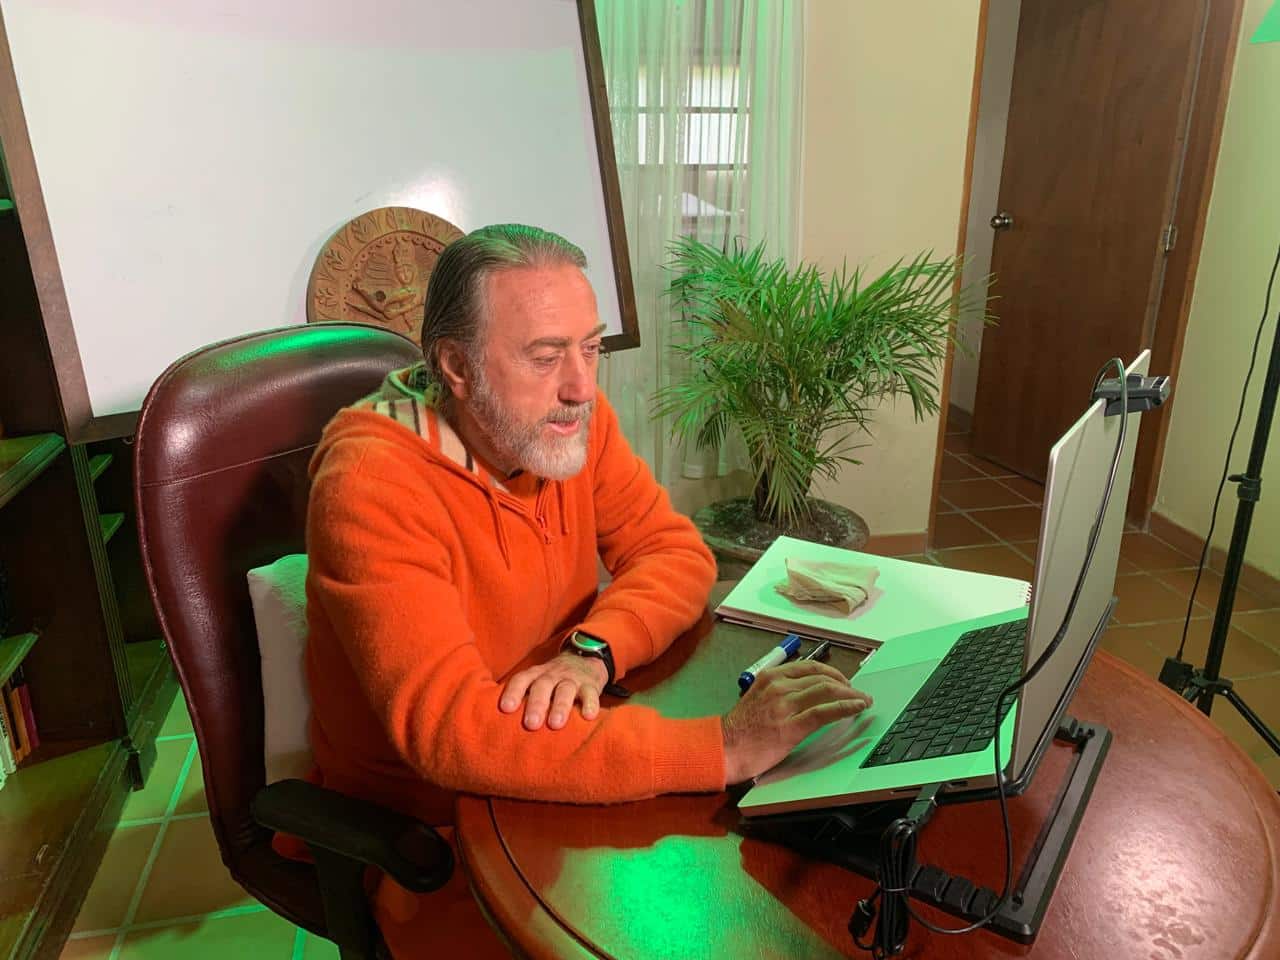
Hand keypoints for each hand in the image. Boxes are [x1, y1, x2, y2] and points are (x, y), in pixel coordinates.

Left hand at [499, 652, 608, 730]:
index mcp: (536, 675)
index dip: (514, 692)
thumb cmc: (554, 680)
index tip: (506, 708)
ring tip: (555, 724)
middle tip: (531, 724)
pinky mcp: (591, 685)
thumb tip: (501, 726)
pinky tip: (588, 716)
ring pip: (565, 689)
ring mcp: (572, 679)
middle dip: (536, 704)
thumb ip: (525, 698)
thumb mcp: (538, 681)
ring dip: (560, 706)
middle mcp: (552, 675)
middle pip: (542, 686)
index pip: (522, 679)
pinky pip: (591, 693)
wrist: (585, 658)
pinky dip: (590, 704)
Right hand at [721, 660, 872, 783]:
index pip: (811, 667)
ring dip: (852, 695)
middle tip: (858, 694)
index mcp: (771, 677)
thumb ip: (781, 692)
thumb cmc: (741, 729)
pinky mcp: (791, 727)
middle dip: (846, 684)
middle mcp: (779, 686)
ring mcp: (785, 705)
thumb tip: (807, 694)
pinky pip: (825, 711)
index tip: (845, 682)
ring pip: (827, 690)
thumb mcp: (758, 698)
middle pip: (823, 677)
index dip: (833, 673)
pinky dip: (846, 707)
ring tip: (863, 701)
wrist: (724, 749)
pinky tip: (857, 708)